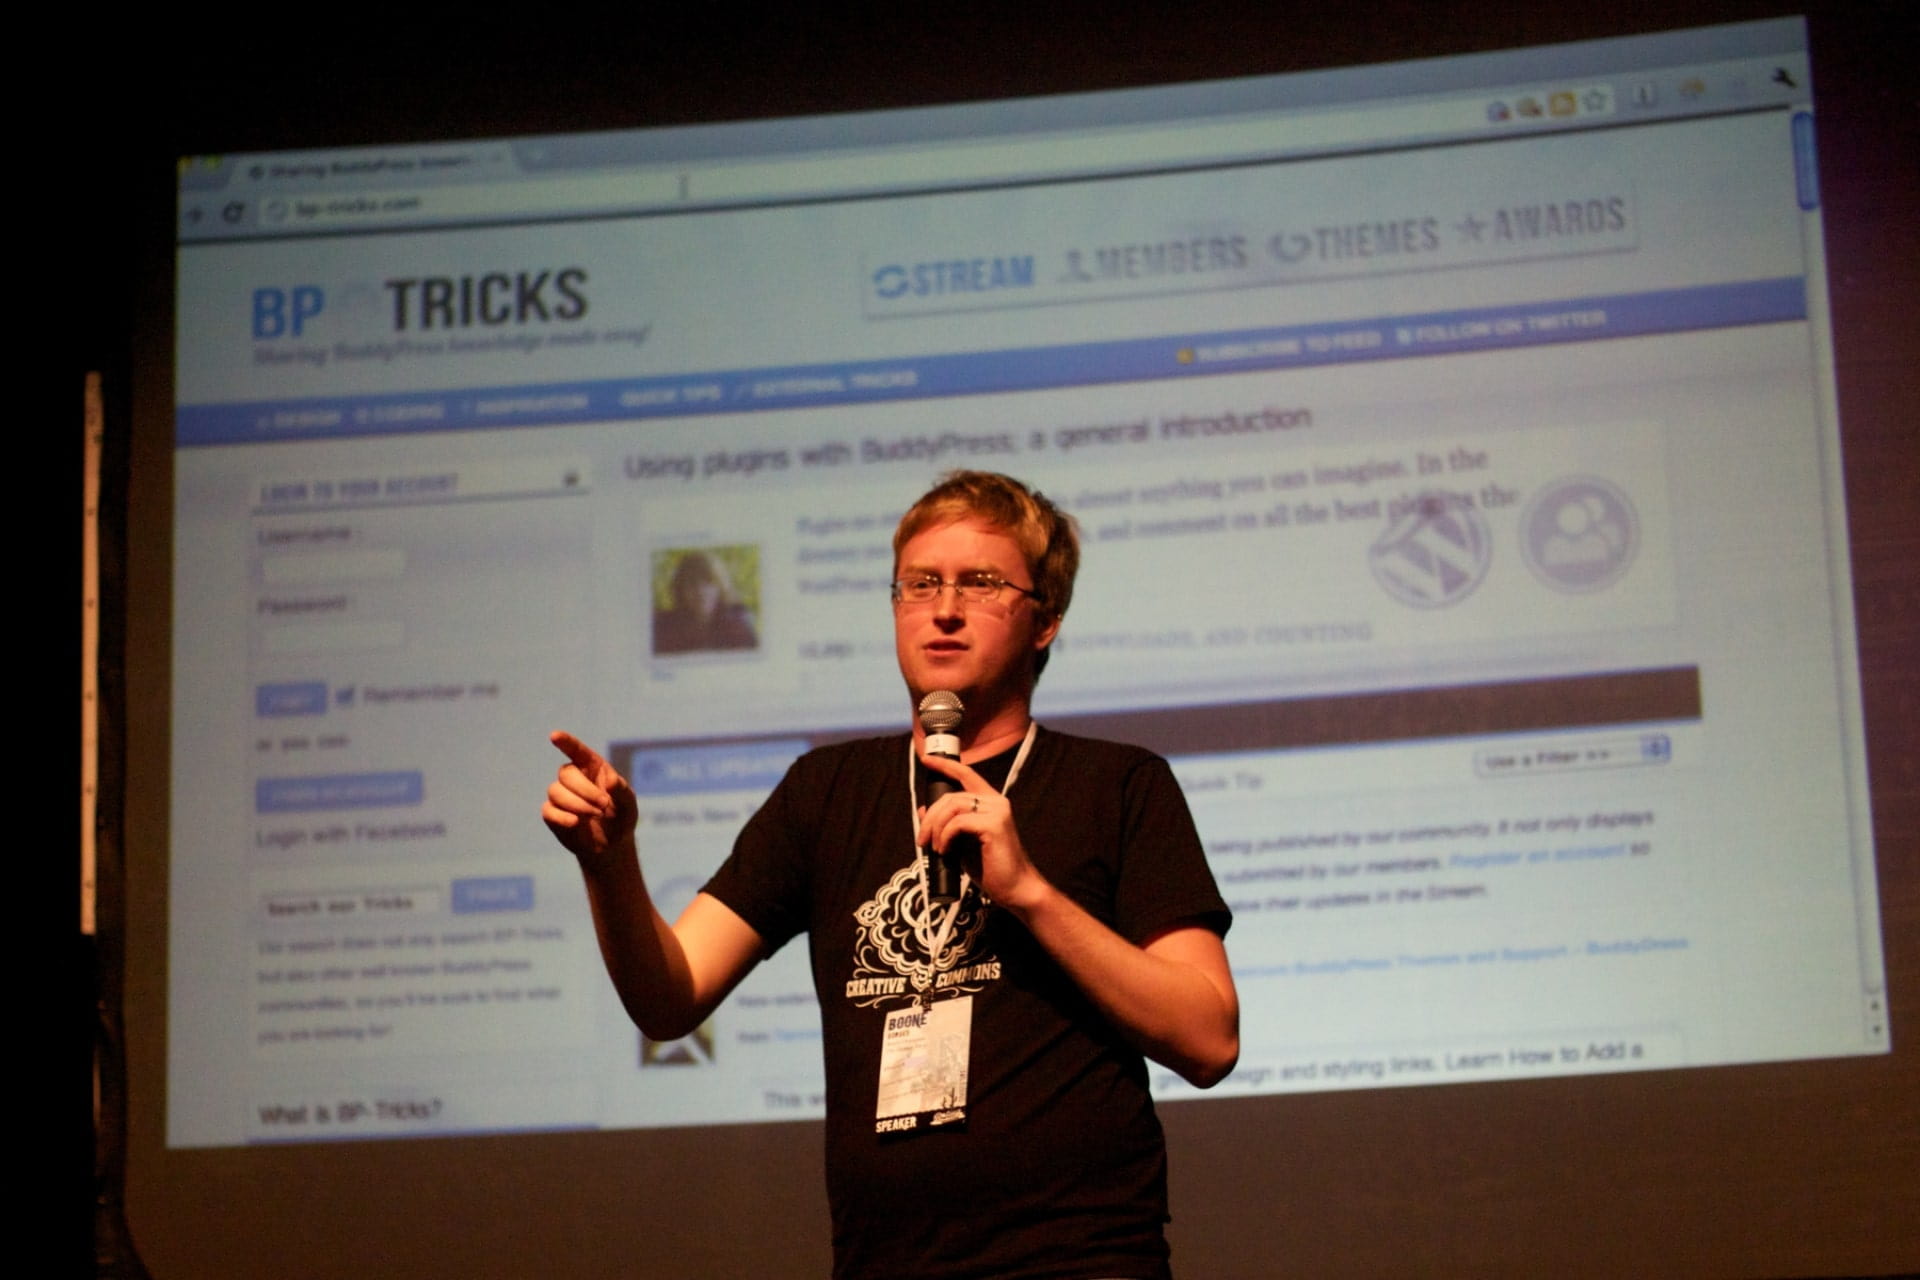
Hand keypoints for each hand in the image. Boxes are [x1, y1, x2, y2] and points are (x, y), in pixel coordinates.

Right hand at [542, 731, 638, 875]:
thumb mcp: (628, 804)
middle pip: (566, 773)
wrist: (611, 844)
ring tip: (595, 815)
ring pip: (555, 791)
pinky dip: (561, 816)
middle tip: (603, 806)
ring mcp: (561, 795)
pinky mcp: (552, 813)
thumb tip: (610, 781)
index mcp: (593, 767)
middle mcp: (574, 777)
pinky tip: (575, 823)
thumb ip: (622, 791)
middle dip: (585, 790)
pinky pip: (548, 810)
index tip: (554, 736)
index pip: (576, 750)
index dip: (566, 742)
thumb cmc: (621, 817)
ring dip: (576, 804)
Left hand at [917, 751, 1046, 910]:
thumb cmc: (991, 868)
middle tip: (922, 840)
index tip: (925, 759)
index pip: (966, 774)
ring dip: (935, 827)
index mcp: (990, 802)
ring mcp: (997, 811)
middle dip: (930, 817)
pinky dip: (945, 837)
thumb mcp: (962, 844)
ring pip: (952, 806)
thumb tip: (923, 811)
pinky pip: (958, 822)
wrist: (1014, 889)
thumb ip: (947, 825)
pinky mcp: (994, 825)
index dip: (945, 764)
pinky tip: (945, 851)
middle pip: (951, 795)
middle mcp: (996, 801)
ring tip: (933, 848)